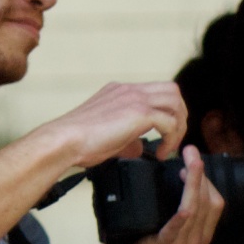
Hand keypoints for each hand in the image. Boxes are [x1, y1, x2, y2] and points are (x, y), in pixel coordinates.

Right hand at [46, 82, 188, 168]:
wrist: (64, 141)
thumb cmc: (77, 141)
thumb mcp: (106, 134)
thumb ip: (128, 137)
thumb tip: (141, 148)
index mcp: (118, 91)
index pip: (154, 91)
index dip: (165, 111)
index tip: (163, 133)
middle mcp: (128, 89)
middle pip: (171, 90)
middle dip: (178, 114)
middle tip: (172, 137)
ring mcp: (134, 98)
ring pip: (175, 101)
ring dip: (179, 124)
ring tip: (170, 145)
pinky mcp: (139, 112)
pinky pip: (171, 122)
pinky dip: (171, 140)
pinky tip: (160, 153)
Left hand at [122, 146, 224, 243]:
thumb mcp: (171, 227)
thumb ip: (179, 209)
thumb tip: (180, 178)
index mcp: (202, 233)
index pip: (215, 202)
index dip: (207, 180)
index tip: (194, 162)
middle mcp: (198, 238)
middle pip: (208, 202)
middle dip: (200, 174)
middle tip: (190, 151)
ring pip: (195, 209)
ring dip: (193, 184)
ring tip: (187, 164)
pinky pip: (178, 228)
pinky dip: (183, 215)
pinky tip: (185, 206)